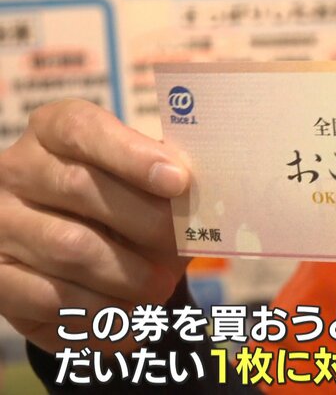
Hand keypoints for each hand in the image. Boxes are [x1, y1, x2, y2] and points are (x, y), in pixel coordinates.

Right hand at [0, 99, 190, 352]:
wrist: (84, 252)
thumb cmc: (128, 202)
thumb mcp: (149, 180)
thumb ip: (169, 176)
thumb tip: (205, 192)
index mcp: (54, 131)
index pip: (82, 128)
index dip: (131, 154)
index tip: (178, 181)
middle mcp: (16, 170)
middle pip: (81, 188)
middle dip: (145, 222)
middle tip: (182, 248)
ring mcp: (0, 223)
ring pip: (69, 248)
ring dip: (128, 274)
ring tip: (160, 288)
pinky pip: (52, 297)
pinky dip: (103, 311)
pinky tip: (132, 316)